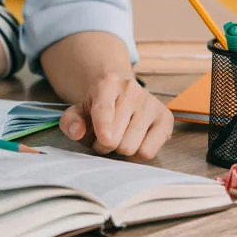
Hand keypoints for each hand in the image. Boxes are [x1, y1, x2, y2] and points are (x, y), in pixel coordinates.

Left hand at [59, 73, 173, 159]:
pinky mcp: (165, 118)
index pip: (104, 111)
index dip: (101, 130)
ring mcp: (151, 103)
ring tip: (118, 137)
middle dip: (105, 145)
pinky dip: (138, 154)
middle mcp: (132, 90)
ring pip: (132, 147)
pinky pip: (149, 151)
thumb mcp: (77, 111)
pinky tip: (134, 140)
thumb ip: (70, 122)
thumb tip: (77, 133)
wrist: (120, 93)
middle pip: (116, 139)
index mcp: (107, 83)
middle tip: (104, 136)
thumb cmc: (97, 107)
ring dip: (121, 150)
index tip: (103, 138)